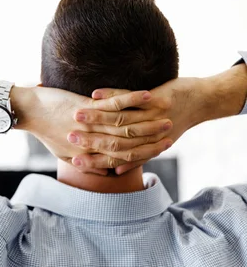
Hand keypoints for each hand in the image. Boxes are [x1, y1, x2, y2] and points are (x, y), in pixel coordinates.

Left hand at [14, 86, 173, 174]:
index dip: (143, 155)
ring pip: (125, 126)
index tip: (161, 149)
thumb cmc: (44, 130)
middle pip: (128, 144)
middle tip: (171, 134)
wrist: (27, 112)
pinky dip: (132, 100)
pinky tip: (148, 96)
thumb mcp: (63, 152)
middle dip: (152, 140)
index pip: (121, 159)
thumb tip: (100, 168)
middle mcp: (90, 143)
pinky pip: (113, 104)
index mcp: (86, 155)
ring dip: (148, 121)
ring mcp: (89, 125)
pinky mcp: (85, 107)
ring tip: (167, 116)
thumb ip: (82, 160)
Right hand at [69, 77, 206, 173]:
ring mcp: (152, 118)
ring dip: (95, 117)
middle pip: (112, 141)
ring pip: (118, 119)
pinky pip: (130, 98)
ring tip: (76, 114)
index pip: (113, 159)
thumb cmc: (170, 124)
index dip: (93, 161)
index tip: (75, 162)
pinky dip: (112, 96)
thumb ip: (131, 160)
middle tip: (69, 137)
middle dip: (89, 139)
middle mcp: (146, 136)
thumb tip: (114, 173)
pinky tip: (95, 93)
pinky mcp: (157, 100)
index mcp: (142, 148)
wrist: (198, 102)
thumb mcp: (150, 145)